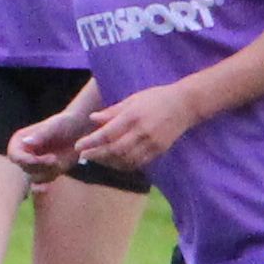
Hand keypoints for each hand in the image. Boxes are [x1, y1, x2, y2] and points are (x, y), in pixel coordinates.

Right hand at [2, 100, 96, 181]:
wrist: (81, 129)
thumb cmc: (66, 123)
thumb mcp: (54, 127)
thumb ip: (41, 135)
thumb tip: (26, 142)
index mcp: (21, 140)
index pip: (14, 156)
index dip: (24, 160)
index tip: (38, 159)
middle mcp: (25, 154)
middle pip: (25, 169)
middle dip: (39, 166)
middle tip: (54, 159)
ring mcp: (36, 164)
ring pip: (35, 178)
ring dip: (47, 173)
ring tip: (58, 161)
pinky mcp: (47, 171)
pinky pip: (44, 182)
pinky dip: (49, 180)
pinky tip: (51, 182)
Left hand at [69, 80, 195, 176]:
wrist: (185, 105)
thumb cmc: (156, 98)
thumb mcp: (133, 99)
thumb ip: (112, 111)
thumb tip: (92, 118)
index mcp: (133, 116)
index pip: (107, 133)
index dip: (91, 142)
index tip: (78, 145)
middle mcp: (142, 131)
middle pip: (114, 149)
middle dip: (96, 154)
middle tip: (83, 156)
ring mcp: (152, 143)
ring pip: (125, 159)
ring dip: (108, 162)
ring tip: (96, 159)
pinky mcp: (159, 150)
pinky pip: (138, 163)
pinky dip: (123, 165)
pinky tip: (114, 162)